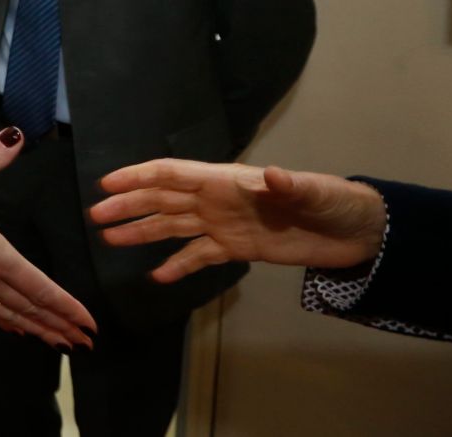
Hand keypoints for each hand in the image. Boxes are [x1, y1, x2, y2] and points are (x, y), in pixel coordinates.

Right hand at [0, 127, 95, 348]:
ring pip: (11, 316)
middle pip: (30, 308)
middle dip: (61, 326)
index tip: (89, 324)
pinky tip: (13, 328)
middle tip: (86, 343)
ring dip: (38, 330)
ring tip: (60, 343)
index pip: (41, 287)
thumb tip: (15, 135)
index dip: (67, 306)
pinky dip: (7, 324)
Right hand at [91, 159, 387, 282]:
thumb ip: (289, 186)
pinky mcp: (236, 249)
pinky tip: (156, 276)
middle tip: (96, 216)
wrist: (355, 232)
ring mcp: (223, 224)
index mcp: (226, 180)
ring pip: (172, 226)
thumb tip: (272, 176)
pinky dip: (177, 265)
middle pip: (163, 200)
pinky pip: (198, 256)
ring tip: (109, 240)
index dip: (138, 177)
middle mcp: (216, 200)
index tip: (107, 184)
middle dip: (129, 206)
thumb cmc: (333, 202)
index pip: (172, 174)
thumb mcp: (313, 191)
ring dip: (141, 232)